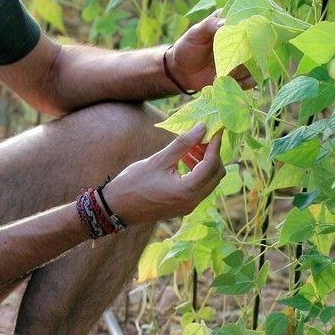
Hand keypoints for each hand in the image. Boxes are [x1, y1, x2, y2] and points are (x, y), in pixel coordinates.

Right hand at [103, 124, 225, 224]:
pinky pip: (200, 188)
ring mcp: (189, 206)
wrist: (117, 207)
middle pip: (216, 175)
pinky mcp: (184, 206)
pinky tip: (184, 161)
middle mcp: (192, 201)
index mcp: (187, 190)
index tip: (214, 129)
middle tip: (199, 139)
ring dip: (205, 163)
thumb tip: (201, 128)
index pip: (211, 164)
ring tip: (189, 149)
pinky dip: (198, 173)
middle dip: (212, 154)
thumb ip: (183, 144)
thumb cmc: (134, 182)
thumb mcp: (159, 160)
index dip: (215, 145)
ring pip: (210, 182)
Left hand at [167, 10, 254, 92]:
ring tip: (218, 73)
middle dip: (243, 55)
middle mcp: (244, 39)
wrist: (182, 70)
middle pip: (258, 45)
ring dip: (238, 71)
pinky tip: (222, 80)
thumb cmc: (188, 46)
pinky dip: (239, 83)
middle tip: (225, 61)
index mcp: (233, 22)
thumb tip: (225, 23)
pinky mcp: (243, 74)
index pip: (250, 22)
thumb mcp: (196, 33)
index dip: (249, 30)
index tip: (238, 39)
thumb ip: (210, 25)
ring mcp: (245, 57)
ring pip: (256, 64)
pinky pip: (252, 80)